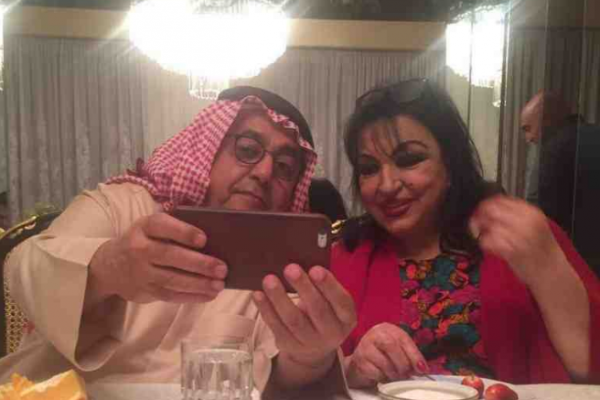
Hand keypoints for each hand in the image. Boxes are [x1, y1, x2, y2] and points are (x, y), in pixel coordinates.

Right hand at [89, 212, 227, 303]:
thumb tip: (213, 239)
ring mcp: (140, 272)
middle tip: (222, 268)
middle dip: (198, 263)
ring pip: (172, 279)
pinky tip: (209, 295)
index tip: (204, 239)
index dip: (183, 232)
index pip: (162, 226)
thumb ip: (174, 229)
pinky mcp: (145, 291)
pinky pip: (170, 295)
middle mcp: (139, 248)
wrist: (110, 265)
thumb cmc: (144, 241)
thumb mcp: (151, 228)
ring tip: (219, 285)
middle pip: (170, 256)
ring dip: (198, 283)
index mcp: (144, 227)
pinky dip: (191, 296)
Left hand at [253, 264, 355, 369]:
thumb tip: (301, 262)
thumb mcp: (331, 301)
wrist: (315, 347)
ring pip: (293, 320)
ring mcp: (310, 342)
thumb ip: (322, 285)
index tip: (315, 269)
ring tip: (269, 279)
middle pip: (317, 310)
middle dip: (303, 287)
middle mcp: (332, 333)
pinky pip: (276, 327)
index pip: (341, 301)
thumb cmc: (324, 311)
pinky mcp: (290, 346)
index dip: (329, 285)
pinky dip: (266, 310)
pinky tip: (259, 295)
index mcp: (347, 317)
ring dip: (279, 298)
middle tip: (290, 268)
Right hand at [345, 323, 427, 387]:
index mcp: (388, 328)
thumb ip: (410, 357)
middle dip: (403, 363)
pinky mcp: (359, 361)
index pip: (403, 338)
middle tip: (407, 374)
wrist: (361, 361)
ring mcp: (365, 347)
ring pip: (384, 362)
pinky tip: (384, 376)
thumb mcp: (399, 350)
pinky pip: (376, 372)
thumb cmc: (383, 354)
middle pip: (391, 346)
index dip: (414, 355)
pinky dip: (384, 377)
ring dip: (394, 373)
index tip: (422, 369)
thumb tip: (422, 370)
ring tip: (397, 376)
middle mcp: (375, 334)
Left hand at [469, 195, 563, 285]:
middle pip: (492, 210)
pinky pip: (488, 241)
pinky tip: (490, 246)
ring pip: (488, 225)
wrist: (553, 272)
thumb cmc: (543, 250)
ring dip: (482, 231)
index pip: (500, 199)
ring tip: (486, 237)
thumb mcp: (535, 224)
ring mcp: (518, 236)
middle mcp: (525, 221)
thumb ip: (515, 214)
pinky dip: (484, 243)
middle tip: (478, 224)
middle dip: (480, 216)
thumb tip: (490, 207)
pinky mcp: (511, 251)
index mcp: (532, 212)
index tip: (481, 211)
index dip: (486, 204)